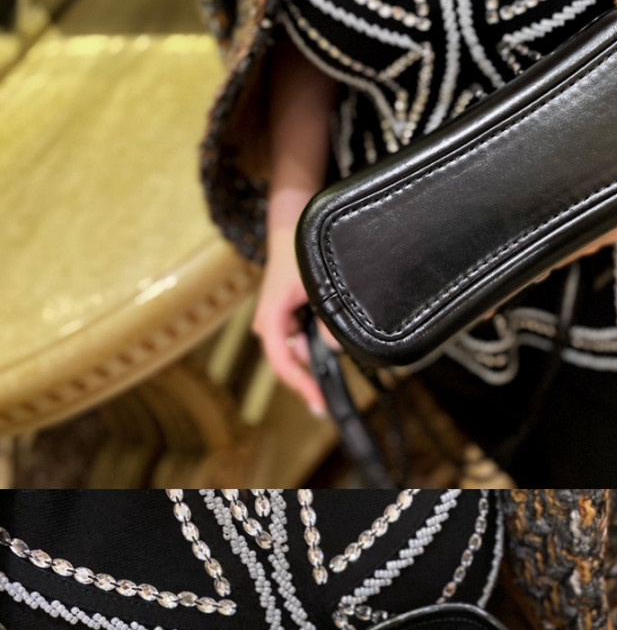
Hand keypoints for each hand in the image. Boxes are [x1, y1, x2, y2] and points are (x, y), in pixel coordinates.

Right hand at [255, 225, 325, 416]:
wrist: (290, 226)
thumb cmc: (299, 252)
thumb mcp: (318, 284)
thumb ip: (327, 317)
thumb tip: (334, 348)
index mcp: (271, 316)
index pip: (282, 360)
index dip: (301, 384)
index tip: (318, 402)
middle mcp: (269, 323)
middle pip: (290, 360)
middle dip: (312, 372)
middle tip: (331, 394)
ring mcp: (277, 322)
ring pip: (299, 350)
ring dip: (317, 354)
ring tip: (335, 349)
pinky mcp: (287, 319)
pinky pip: (302, 339)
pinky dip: (317, 342)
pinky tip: (331, 339)